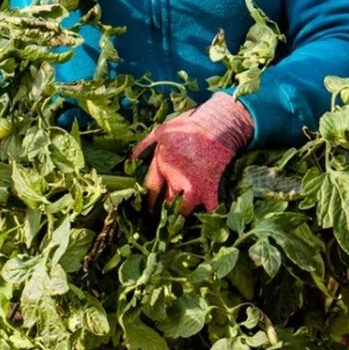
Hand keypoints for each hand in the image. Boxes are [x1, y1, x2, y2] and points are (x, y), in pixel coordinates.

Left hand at [131, 93, 254, 214]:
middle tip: (165, 222)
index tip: (148, 213)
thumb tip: (130, 159)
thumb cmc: (189, 124)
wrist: (217, 124)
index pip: (150, 191)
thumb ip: (145, 145)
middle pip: (166, 205)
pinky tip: (206, 217)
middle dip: (165, 214)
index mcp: (161, 165)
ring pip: (183, 213)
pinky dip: (208, 214)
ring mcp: (192, 187)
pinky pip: (209, 210)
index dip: (148, 203)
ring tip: (181, 225)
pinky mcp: (210, 189)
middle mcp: (174, 179)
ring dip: (182, 218)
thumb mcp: (161, 130)